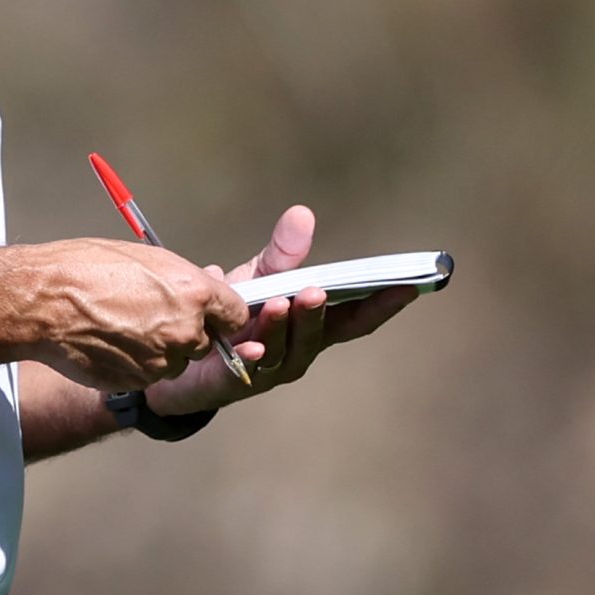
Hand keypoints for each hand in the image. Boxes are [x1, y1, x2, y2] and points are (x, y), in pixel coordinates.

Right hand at [21, 237, 250, 391]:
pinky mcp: (138, 382)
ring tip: (124, 328)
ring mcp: (162, 362)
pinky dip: (136, 365)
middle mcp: (185, 331)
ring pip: (176, 362)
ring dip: (161, 351)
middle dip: (186, 332)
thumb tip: (200, 288)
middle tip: (152, 317)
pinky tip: (111, 344)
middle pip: (205, 342)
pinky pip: (148, 376)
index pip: (235, 315)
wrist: (44, 303)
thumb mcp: (146, 259)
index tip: (213, 314)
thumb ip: (181, 281)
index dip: (222, 314)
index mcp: (193, 293)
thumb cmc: (87, 270)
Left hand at [144, 205, 420, 417]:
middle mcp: (301, 350)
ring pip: (286, 350)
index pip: (356, 316)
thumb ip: (283, 254)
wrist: (185, 354)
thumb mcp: (260, 279)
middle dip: (321, 313)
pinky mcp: (238, 381)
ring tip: (280, 303)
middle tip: (317, 290)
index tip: (409, 285)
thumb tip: (302, 213)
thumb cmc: (234, 316)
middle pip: (322, 335)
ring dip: (285, 327)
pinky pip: (247, 368)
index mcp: (314, 325)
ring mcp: (272, 368)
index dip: (383, 304)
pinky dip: (249, 354)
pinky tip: (248, 344)